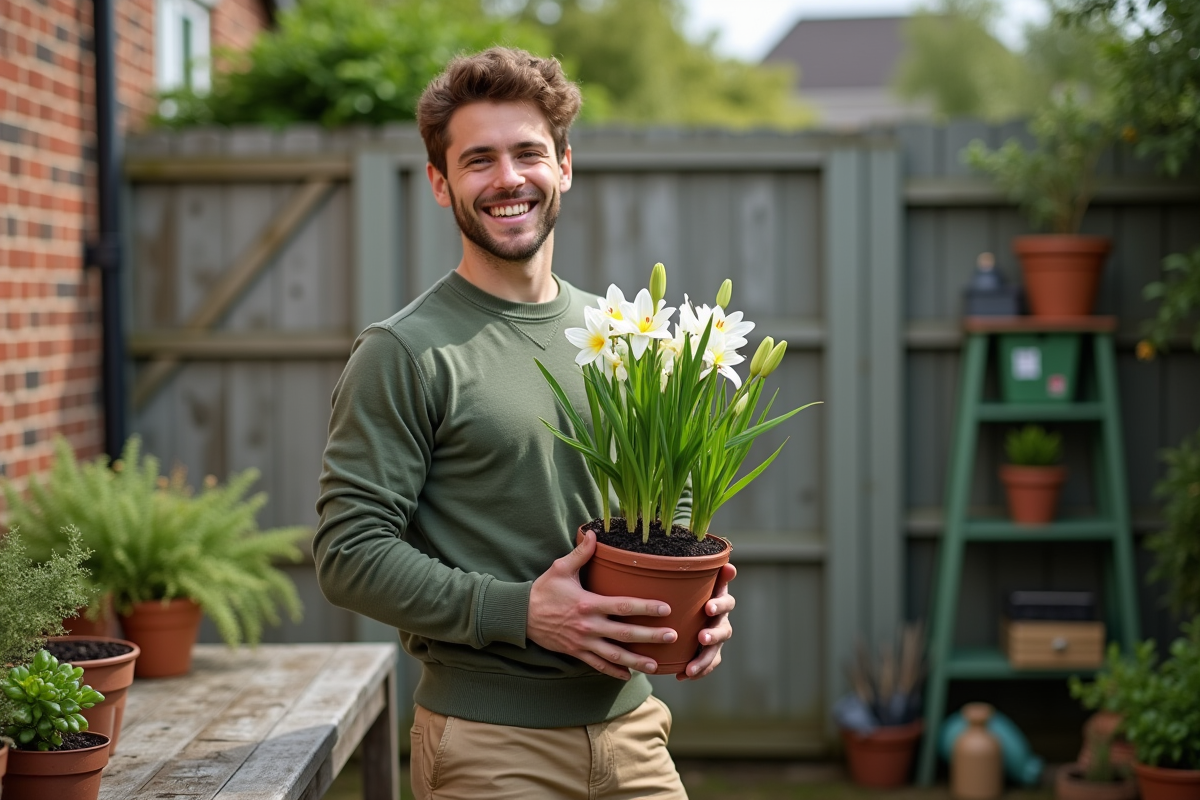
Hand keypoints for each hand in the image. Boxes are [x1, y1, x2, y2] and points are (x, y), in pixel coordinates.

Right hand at [527, 530, 677, 679]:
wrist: (519, 615)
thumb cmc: (543, 590)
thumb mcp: (560, 568)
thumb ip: (581, 553)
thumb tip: (595, 534)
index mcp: (589, 604)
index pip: (623, 606)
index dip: (646, 607)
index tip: (666, 609)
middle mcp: (589, 626)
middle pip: (625, 633)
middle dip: (650, 637)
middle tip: (672, 637)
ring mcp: (583, 642)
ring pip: (614, 655)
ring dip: (636, 661)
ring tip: (655, 665)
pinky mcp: (576, 652)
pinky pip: (597, 665)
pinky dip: (613, 672)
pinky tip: (627, 676)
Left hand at [677, 563, 736, 680]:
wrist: (684, 611)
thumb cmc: (691, 592)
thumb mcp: (696, 581)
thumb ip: (706, 573)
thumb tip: (727, 564)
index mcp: (719, 602)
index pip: (726, 602)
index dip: (719, 604)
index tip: (707, 607)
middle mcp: (721, 621)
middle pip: (723, 629)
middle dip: (713, 634)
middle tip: (702, 637)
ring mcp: (716, 639)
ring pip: (715, 651)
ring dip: (704, 660)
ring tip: (690, 668)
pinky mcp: (709, 653)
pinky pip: (707, 665)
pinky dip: (696, 671)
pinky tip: (682, 676)